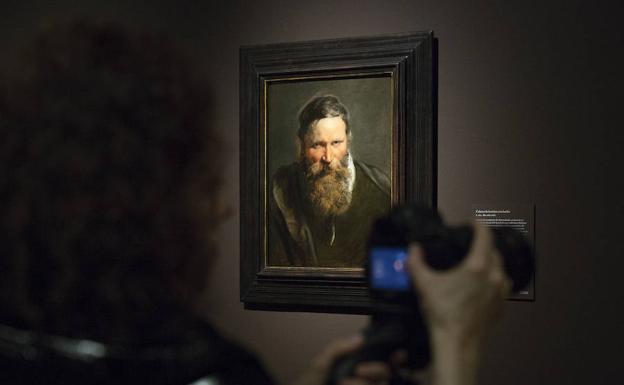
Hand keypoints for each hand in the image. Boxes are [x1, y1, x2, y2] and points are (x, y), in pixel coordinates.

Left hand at [294, 334, 391, 384]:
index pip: (384, 360)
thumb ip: (338, 348)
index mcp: (357, 366)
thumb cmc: (308, 384)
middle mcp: (364, 379)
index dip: (396, 357)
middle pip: (386, 373)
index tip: (396, 354)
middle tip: (359, 369)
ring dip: (364, 383)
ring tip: (344, 383)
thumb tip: (360, 338)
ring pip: (382, 384)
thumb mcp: (320, 363)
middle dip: (377, 369)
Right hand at [407, 224, 510, 384]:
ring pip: (500, 268)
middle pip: (494, 250)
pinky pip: (501, 286)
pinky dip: (492, 280)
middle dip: (482, 244)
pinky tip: (479, 286)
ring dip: (490, 262)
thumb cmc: (444, 315)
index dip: (478, 224)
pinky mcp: (501, 306)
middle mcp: (494, 276)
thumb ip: (416, 262)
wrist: (457, 344)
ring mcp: (500, 291)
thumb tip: (413, 249)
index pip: (485, 235)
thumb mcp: (423, 284)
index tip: (472, 222)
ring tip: (475, 264)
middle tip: (469, 244)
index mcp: (477, 266)